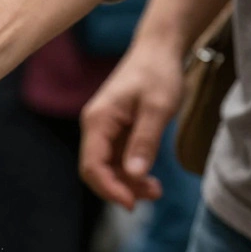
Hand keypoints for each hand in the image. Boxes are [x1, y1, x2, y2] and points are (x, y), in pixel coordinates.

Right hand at [79, 41, 184, 208]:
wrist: (158, 49)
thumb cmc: (158, 73)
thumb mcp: (158, 107)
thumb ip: (144, 142)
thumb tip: (134, 175)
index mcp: (97, 121)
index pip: (92, 165)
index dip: (109, 188)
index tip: (132, 203)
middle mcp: (94, 128)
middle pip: (95, 171)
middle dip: (119, 188)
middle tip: (151, 197)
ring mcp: (103, 130)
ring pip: (107, 168)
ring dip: (127, 183)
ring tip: (155, 191)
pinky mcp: (115, 131)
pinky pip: (116, 159)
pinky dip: (131, 172)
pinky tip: (148, 178)